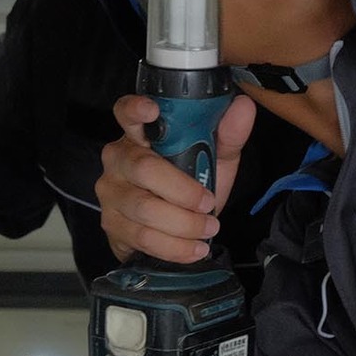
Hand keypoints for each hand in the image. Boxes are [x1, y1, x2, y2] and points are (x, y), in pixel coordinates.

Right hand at [97, 94, 255, 262]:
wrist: (170, 230)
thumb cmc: (188, 185)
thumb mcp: (213, 160)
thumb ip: (228, 135)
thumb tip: (243, 106)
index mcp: (139, 135)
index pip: (126, 113)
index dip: (135, 109)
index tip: (152, 110)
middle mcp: (118, 159)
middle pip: (144, 169)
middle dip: (183, 192)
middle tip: (208, 204)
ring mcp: (111, 192)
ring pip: (145, 209)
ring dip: (184, 225)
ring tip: (208, 229)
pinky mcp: (111, 224)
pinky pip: (143, 238)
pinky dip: (176, 248)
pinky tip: (194, 248)